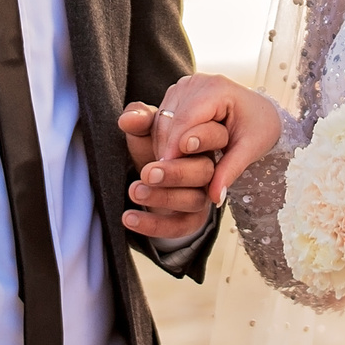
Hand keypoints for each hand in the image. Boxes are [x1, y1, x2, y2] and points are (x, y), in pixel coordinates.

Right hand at [114, 72, 282, 237]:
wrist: (260, 112)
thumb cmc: (258, 127)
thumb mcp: (250, 149)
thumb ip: (230, 171)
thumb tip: (215, 198)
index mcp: (217, 89)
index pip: (186, 120)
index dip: (174, 148)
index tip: (167, 174)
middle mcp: (197, 82)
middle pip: (170, 119)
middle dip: (167, 149)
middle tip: (164, 179)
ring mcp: (185, 85)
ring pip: (162, 119)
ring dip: (163, 145)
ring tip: (169, 171)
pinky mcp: (178, 94)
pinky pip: (162, 119)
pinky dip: (164, 140)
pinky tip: (171, 159)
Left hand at [115, 95, 222, 238]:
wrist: (149, 175)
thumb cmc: (152, 145)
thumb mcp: (145, 129)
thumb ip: (140, 118)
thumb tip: (130, 119)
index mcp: (205, 140)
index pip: (215, 137)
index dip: (201, 139)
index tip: (178, 145)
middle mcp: (209, 168)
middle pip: (206, 172)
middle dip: (177, 173)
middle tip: (148, 173)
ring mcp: (202, 195)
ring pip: (195, 200)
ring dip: (163, 197)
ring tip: (134, 191)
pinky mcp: (191, 218)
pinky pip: (180, 226)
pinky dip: (154, 225)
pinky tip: (129, 218)